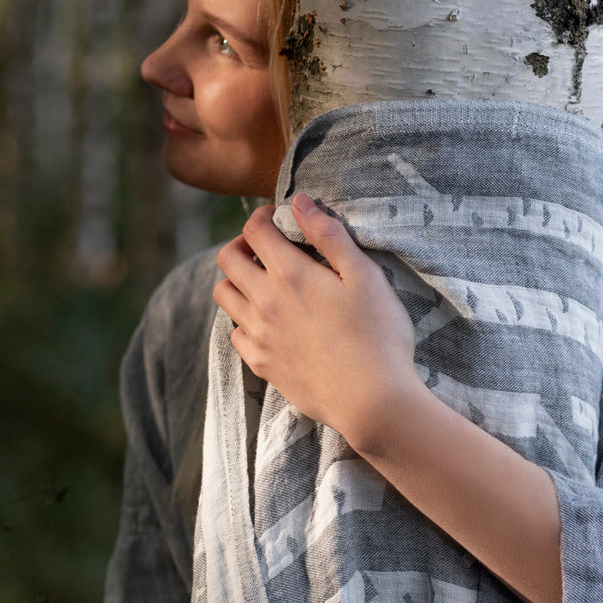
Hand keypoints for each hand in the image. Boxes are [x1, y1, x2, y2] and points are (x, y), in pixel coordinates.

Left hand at [213, 194, 419, 450]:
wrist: (372, 401)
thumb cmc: (378, 336)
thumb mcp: (365, 276)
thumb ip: (329, 235)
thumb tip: (300, 201)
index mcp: (289, 274)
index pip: (254, 230)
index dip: (263, 216)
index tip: (278, 218)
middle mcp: (264, 302)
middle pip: (227, 259)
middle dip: (242, 244)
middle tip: (266, 248)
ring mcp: (259, 336)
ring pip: (224, 296)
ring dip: (237, 280)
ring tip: (263, 282)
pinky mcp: (261, 364)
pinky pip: (235, 333)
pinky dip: (244, 319)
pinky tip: (268, 321)